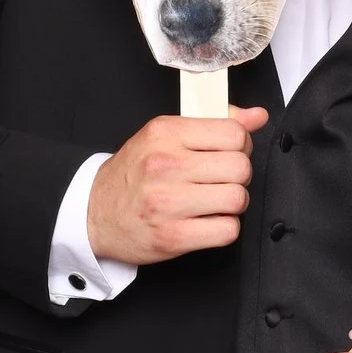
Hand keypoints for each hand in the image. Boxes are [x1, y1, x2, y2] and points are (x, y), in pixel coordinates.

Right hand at [86, 106, 266, 263]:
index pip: (234, 134)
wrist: (93, 213)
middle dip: (238, 176)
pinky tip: (207, 221)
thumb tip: (258, 116)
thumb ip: (214, 124)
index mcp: (165, 133)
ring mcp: (167, 202)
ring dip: (232, 204)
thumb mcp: (166, 137)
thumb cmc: (133, 174)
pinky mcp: (171, 236)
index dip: (240, 146)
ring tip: (214, 201)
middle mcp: (165, 165)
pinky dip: (223, 228)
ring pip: (237, 199)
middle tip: (221, 180)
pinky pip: (226, 230)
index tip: (228, 154)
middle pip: (240, 167)